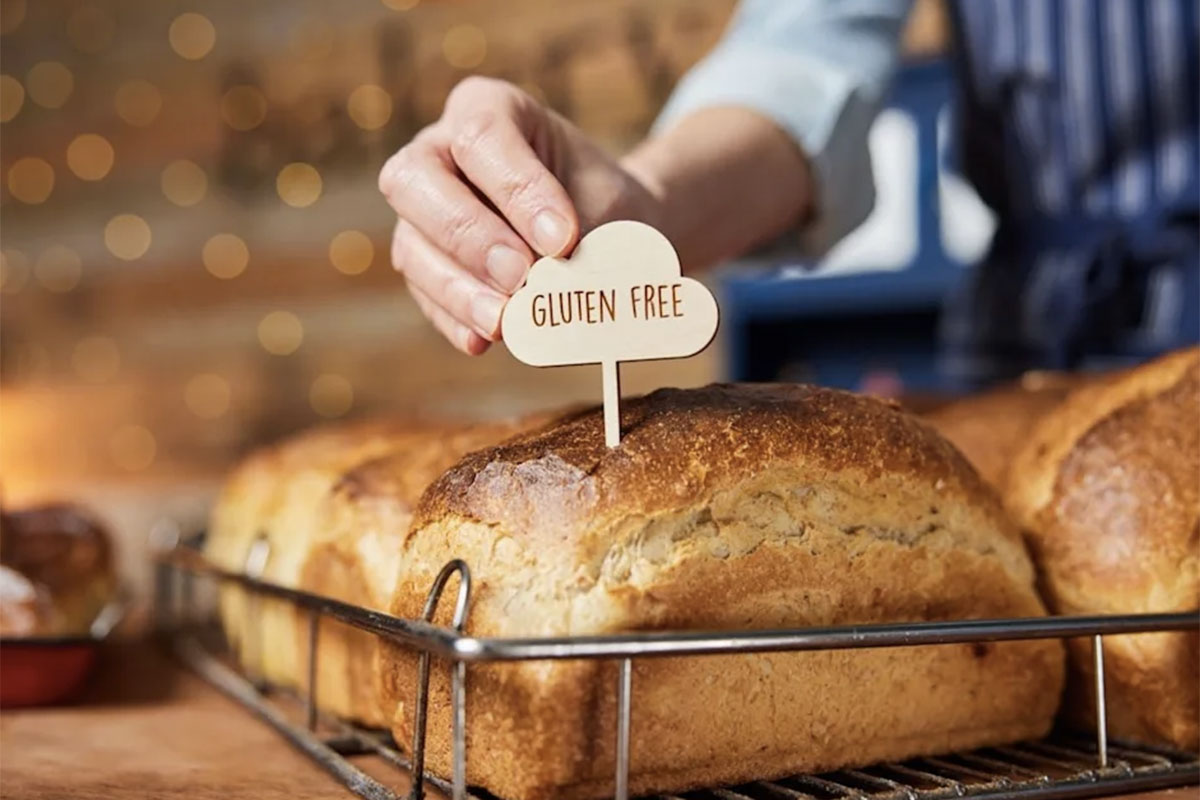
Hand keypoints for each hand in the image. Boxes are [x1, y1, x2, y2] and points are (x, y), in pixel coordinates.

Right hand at [378, 77, 661, 354]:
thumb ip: (581, 236)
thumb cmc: (602, 203)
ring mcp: (421, 209)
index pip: (483, 137)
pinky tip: (481, 340)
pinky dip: (453, 318)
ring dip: (457, 288)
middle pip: (417, 181)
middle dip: (470, 235)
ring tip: (503, 322)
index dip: (518, 191)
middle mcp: (438, 149)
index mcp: (486, 108)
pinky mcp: (423, 262)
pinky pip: (423, 292)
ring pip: (411, 243)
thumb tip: (557, 286)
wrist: (606, 229)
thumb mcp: (606, 204)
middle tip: (520, 276)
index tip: (562, 239)